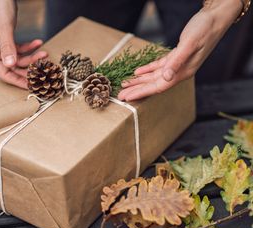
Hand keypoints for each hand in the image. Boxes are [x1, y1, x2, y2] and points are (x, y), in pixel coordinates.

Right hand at [0, 0, 46, 88]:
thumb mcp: (5, 29)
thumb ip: (8, 48)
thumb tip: (10, 65)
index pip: (4, 73)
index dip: (18, 81)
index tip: (31, 86)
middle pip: (13, 68)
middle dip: (29, 68)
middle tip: (43, 71)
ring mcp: (0, 48)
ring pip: (19, 59)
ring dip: (32, 56)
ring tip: (44, 53)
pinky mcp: (7, 42)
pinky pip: (20, 50)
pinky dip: (29, 48)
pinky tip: (39, 43)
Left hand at [118, 0, 242, 100]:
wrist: (216, 19)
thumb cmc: (205, 29)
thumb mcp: (190, 44)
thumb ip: (177, 61)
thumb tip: (166, 77)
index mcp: (183, 71)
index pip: (158, 86)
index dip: (141, 92)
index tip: (127, 98)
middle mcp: (179, 71)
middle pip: (153, 84)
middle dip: (136, 90)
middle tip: (121, 95)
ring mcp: (177, 65)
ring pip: (154, 76)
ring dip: (139, 80)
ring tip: (125, 85)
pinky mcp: (176, 56)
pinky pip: (158, 66)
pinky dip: (147, 69)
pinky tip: (138, 72)